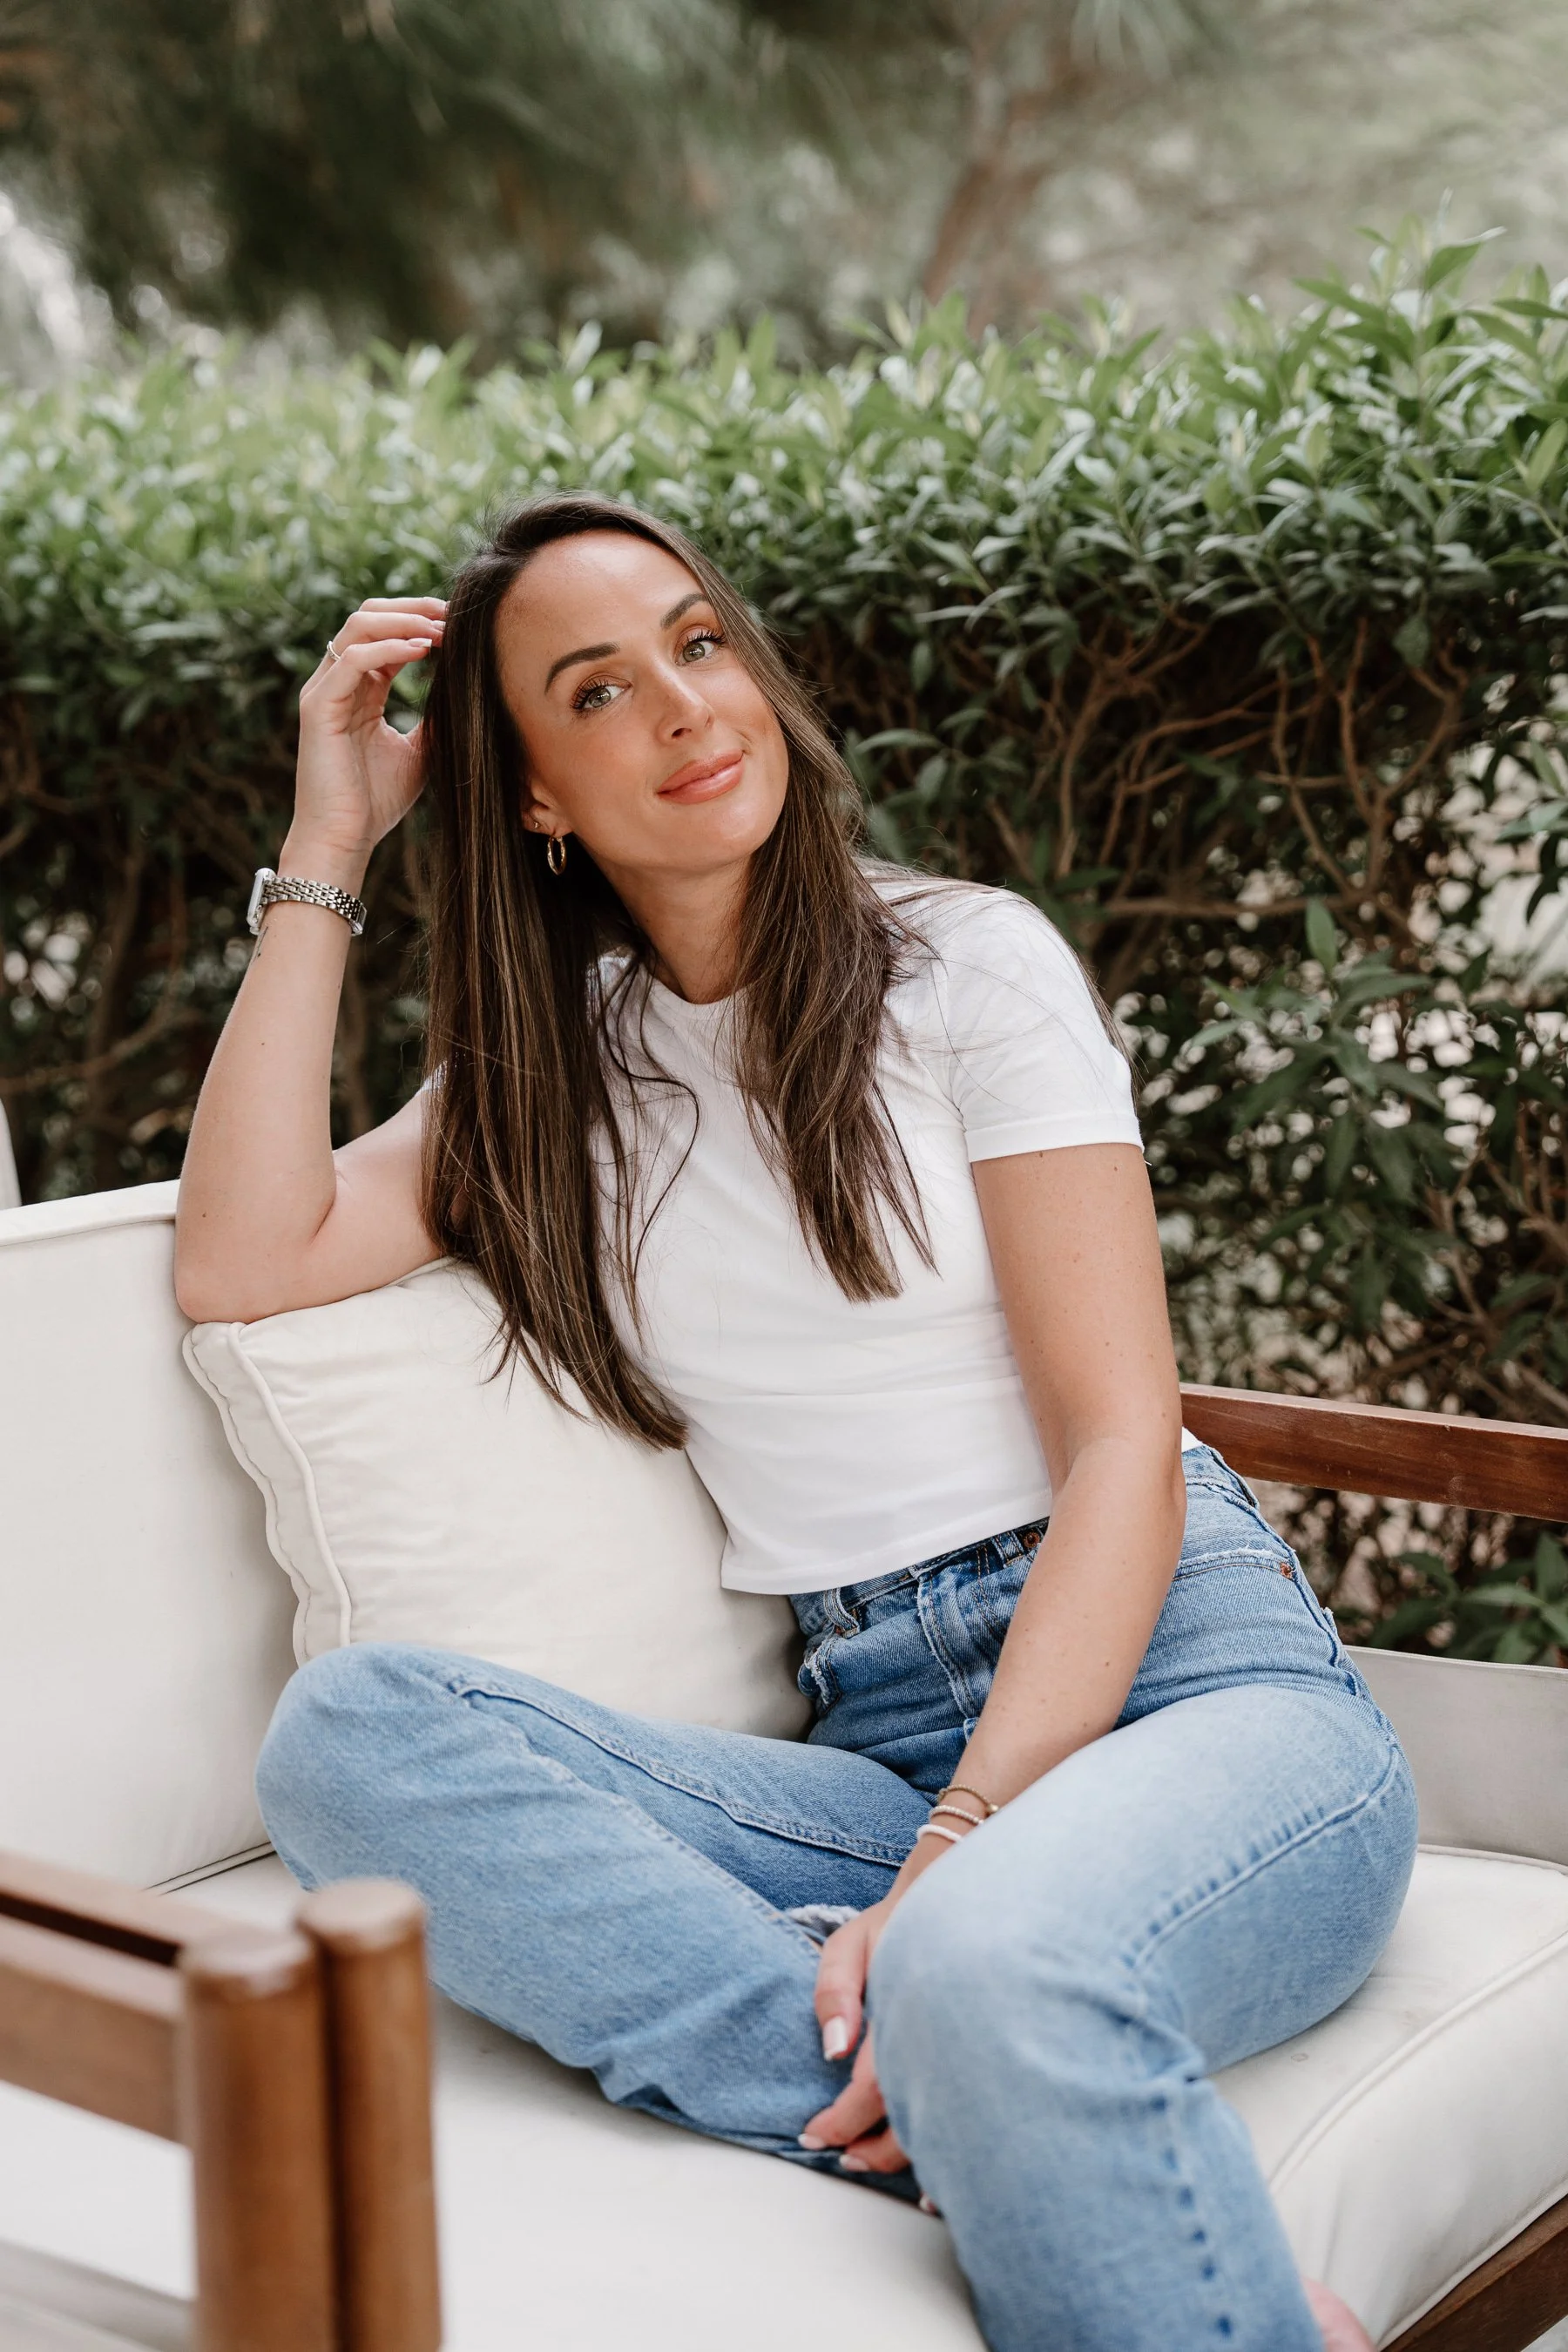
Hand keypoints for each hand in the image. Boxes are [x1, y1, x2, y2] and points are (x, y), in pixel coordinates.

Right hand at [291, 596, 446, 873]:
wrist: (345, 839)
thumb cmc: (376, 802)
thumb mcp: (419, 751)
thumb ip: (433, 719)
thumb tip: (464, 693)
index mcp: (359, 690)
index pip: (385, 633)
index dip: (421, 621)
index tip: (461, 625)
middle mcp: (337, 683)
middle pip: (368, 616)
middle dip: (413, 608)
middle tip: (453, 613)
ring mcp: (324, 691)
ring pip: (357, 627)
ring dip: (403, 620)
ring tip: (440, 629)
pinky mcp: (319, 707)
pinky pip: (352, 660)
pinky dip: (388, 647)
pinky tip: (422, 650)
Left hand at [798, 1818, 958, 2177]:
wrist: (965, 1899)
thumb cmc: (898, 1925)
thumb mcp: (851, 1944)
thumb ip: (834, 1992)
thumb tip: (833, 2053)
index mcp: (907, 2010)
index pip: (872, 2089)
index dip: (842, 2123)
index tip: (816, 2137)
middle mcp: (944, 2036)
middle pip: (914, 2120)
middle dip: (875, 2151)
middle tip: (846, 2160)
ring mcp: (973, 2046)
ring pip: (948, 2122)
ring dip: (913, 2152)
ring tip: (876, 2161)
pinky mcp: (988, 2051)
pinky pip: (971, 2106)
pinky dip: (954, 2138)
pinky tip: (946, 2160)